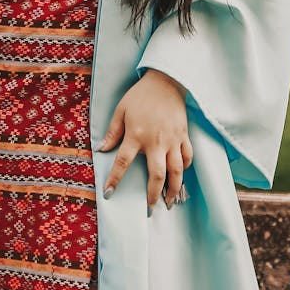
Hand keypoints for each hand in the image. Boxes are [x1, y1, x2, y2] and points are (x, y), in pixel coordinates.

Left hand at [97, 69, 192, 210]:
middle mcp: (156, 141)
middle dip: (153, 194)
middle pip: (156, 175)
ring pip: (176, 171)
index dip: (115, 179)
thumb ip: (113, 131)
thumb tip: (102, 149)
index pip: (123, 162)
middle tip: (150, 208)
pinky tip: (181, 177)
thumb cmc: (141, 95)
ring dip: (174, 189)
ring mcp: (172, 139)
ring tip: (170, 202)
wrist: (166, 81)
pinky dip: (185, 168)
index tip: (109, 193)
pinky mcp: (183, 135)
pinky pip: (187, 156)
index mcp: (136, 135)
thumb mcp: (121, 110)